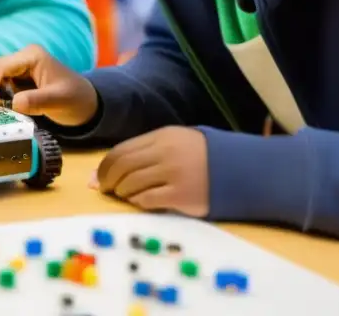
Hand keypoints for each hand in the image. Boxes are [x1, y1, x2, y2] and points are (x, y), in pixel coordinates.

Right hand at [0, 44, 97, 125]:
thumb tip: (14, 104)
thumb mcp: (59, 101)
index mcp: (31, 56)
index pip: (0, 67)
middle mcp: (22, 59)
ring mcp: (19, 70)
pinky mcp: (18, 82)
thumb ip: (37, 101)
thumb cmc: (76, 99)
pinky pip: (1, 89)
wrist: (87, 105)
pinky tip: (2, 114)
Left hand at [92, 126, 208, 216]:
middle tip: (105, 189)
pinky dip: (137, 202)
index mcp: (162, 136)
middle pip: (124, 166)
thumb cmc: (201, 157)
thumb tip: (98, 176)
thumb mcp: (174, 143)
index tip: (99, 177)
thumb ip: (142, 153)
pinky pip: (147, 199)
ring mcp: (174, 174)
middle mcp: (166, 153)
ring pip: (132, 183)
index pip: (122, 150)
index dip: (105, 165)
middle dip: (108, 179)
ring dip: (122, 191)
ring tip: (124, 195)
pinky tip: (139, 202)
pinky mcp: (181, 195)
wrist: (240, 171)